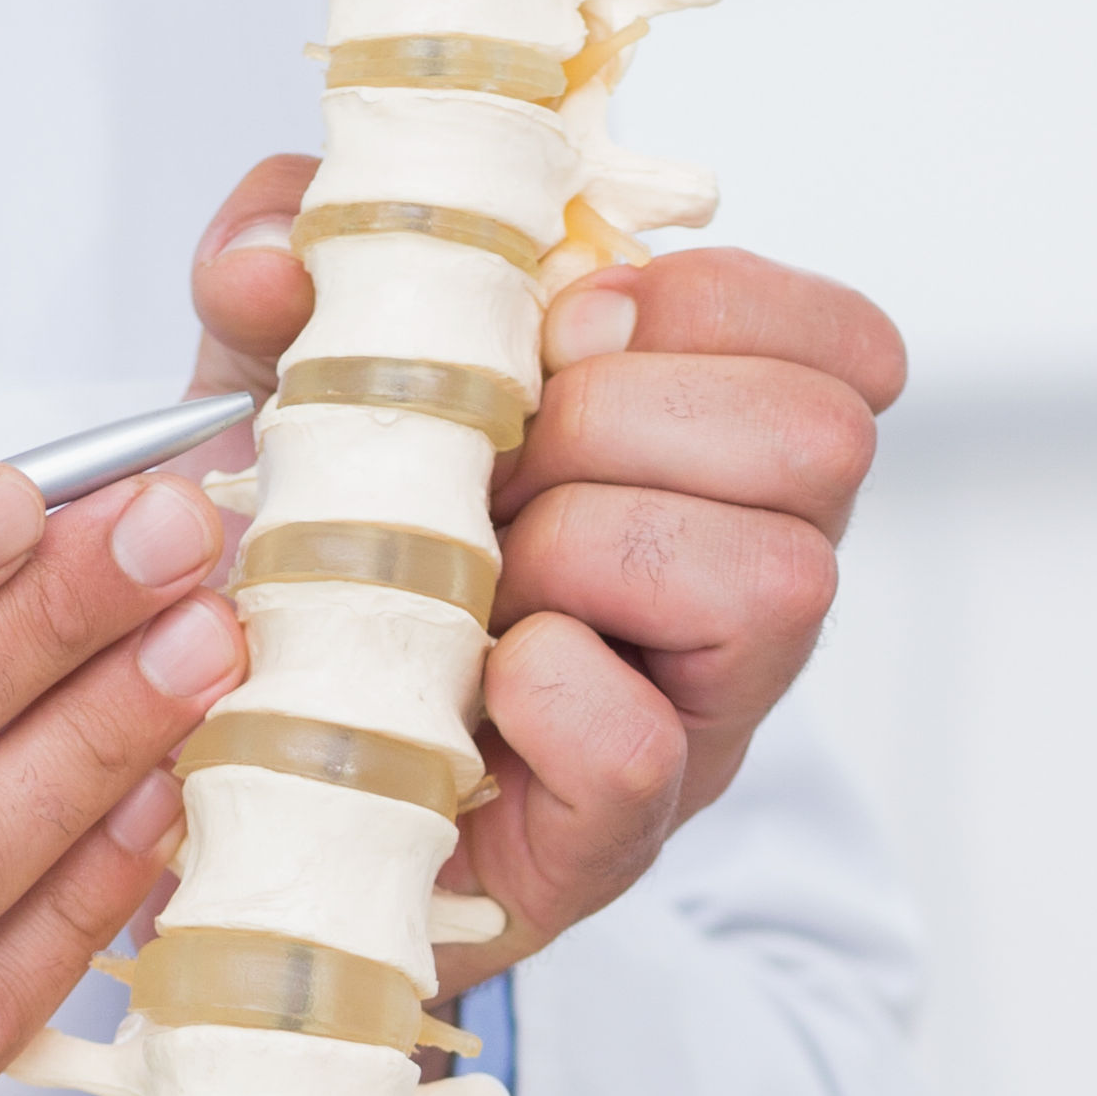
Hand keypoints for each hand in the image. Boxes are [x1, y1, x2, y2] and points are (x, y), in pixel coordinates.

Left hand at [190, 160, 905, 981]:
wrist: (254, 773)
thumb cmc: (318, 568)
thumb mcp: (287, 382)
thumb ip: (277, 274)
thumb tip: (274, 257)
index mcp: (714, 458)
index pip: (841, 345)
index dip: (702, 306)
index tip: (562, 335)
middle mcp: (749, 585)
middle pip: (821, 440)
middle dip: (627, 421)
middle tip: (500, 472)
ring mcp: (701, 720)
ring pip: (774, 581)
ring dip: (590, 546)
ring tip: (485, 581)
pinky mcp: (615, 838)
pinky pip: (638, 746)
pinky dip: (544, 692)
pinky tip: (476, 682)